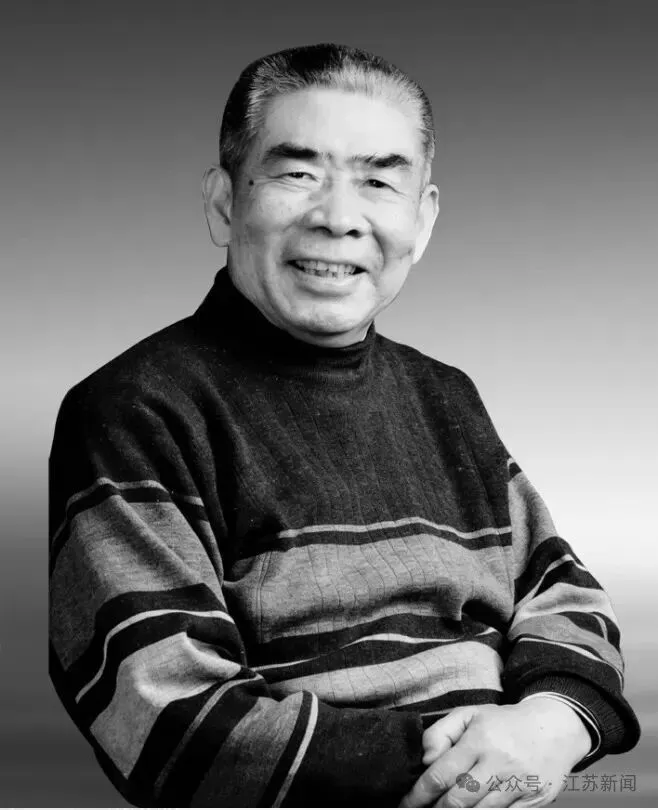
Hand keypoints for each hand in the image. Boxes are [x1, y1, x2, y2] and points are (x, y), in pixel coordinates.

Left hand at [399, 698, 590, 806]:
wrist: (555, 728)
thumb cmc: (505, 723)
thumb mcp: (470, 715)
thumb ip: (441, 733)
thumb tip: (426, 761)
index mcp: (480, 739)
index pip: (442, 773)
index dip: (420, 793)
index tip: (408, 803)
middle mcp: (499, 763)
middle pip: (459, 800)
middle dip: (438, 809)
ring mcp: (519, 784)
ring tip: (448, 809)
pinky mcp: (535, 801)